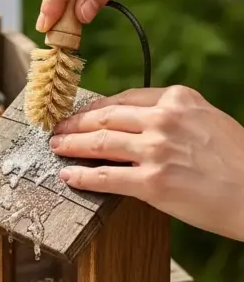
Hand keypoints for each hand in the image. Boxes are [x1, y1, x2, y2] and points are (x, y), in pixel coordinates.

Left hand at [50, 85, 243, 240]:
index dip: (96, 107)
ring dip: (71, 145)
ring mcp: (156, 150)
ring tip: (56, 148)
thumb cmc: (238, 161)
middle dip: (76, 124)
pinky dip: (81, 176)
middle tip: (58, 129)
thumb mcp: (208, 121)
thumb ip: (175, 117)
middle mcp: (164, 119)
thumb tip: (141, 124)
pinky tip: (68, 176)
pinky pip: (105, 177)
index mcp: (177, 99)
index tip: (82, 114)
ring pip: (99, 143)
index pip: (124, 98)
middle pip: (105, 117)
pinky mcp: (152, 183)